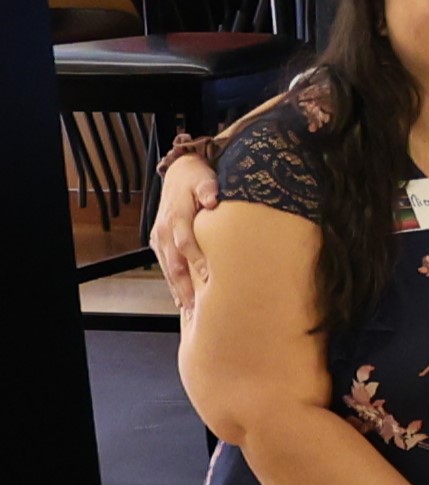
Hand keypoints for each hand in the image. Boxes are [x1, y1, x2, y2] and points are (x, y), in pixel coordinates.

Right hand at [154, 154, 221, 309]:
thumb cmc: (197, 178)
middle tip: (197, 308)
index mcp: (176, 215)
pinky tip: (183, 301)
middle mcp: (164, 229)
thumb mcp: (203, 178)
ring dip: (178, 290)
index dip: (196, 259)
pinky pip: (167, 267)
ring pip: (169, 269)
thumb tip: (212, 199)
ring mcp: (160, 238)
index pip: (185, 242)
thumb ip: (208, 189)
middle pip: (174, 263)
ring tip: (191, 311)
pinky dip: (175, 284)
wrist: (180, 173)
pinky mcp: (160, 243)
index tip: (209, 276)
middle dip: (184, 286)